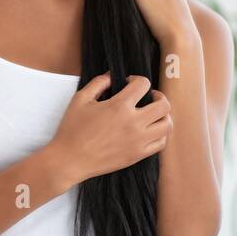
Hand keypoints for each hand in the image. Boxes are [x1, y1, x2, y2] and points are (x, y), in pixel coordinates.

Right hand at [48, 72, 170, 184]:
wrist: (70, 160)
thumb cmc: (72, 129)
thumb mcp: (80, 99)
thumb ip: (98, 82)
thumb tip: (111, 76)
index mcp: (119, 106)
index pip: (143, 84)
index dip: (137, 79)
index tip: (129, 83)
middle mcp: (133, 123)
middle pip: (163, 105)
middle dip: (158, 96)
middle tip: (149, 97)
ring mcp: (138, 141)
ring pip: (167, 125)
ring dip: (163, 115)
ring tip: (153, 114)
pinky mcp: (137, 155)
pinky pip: (161, 143)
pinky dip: (160, 134)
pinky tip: (150, 130)